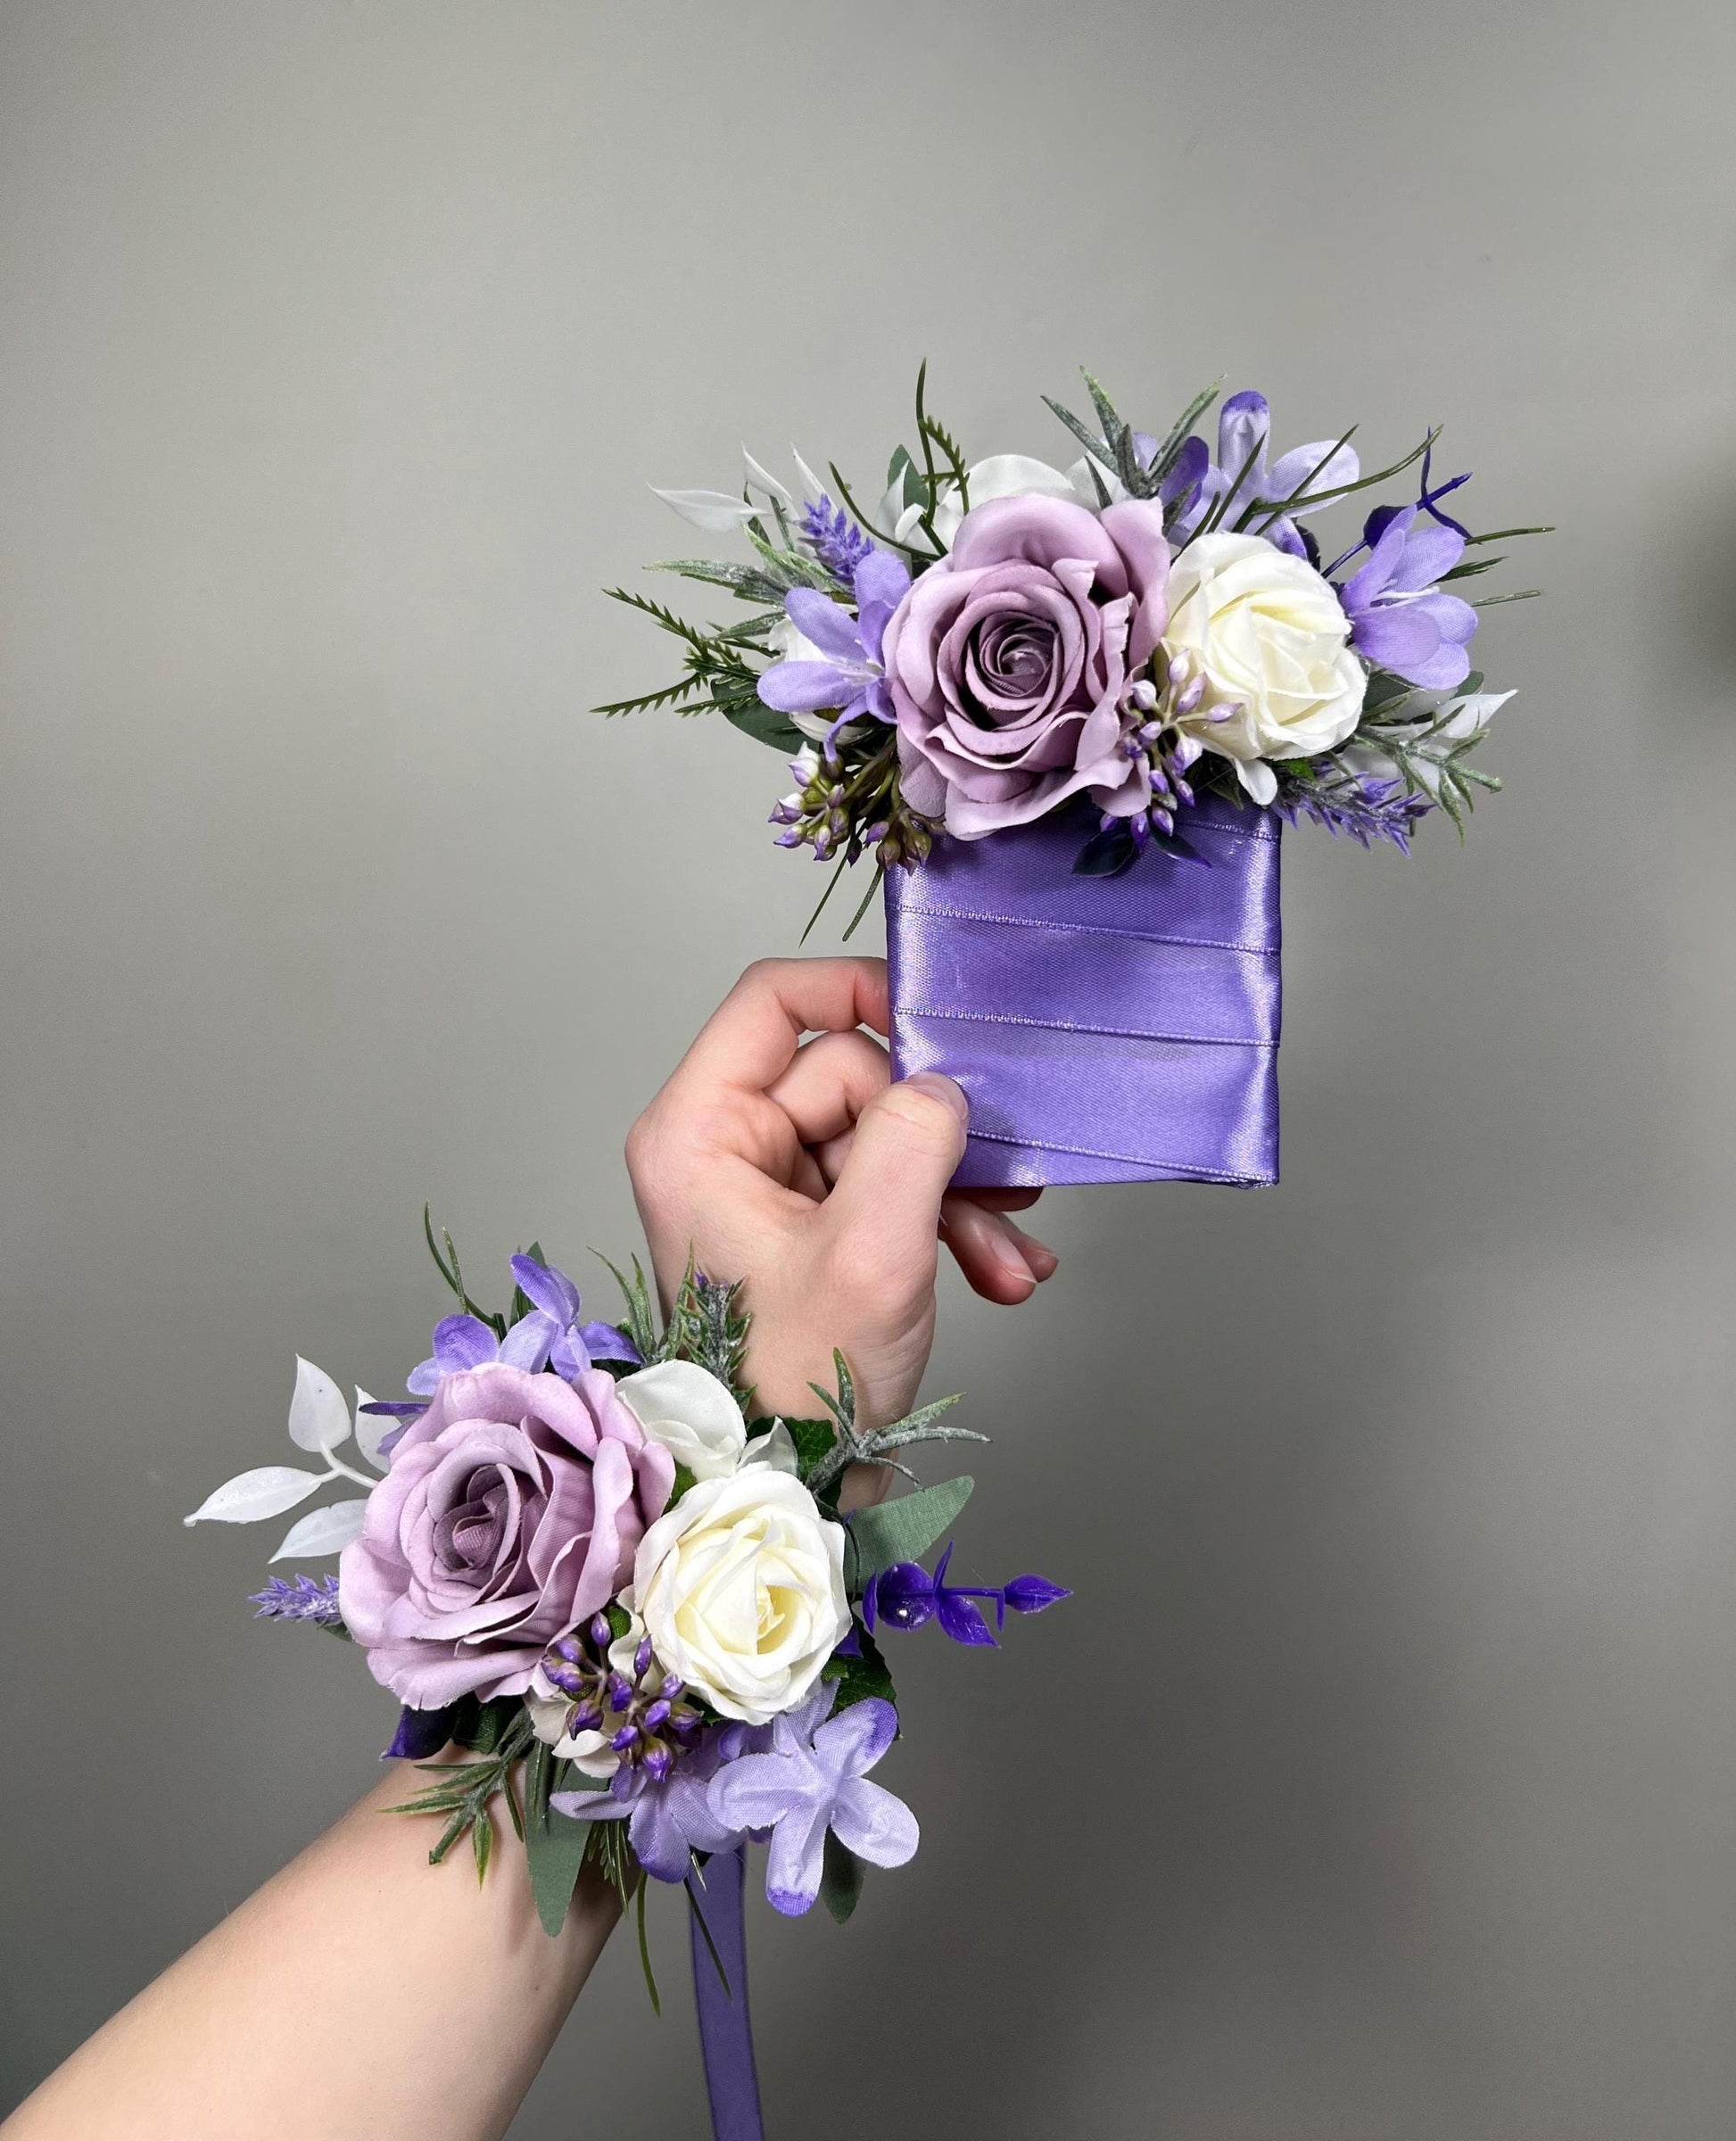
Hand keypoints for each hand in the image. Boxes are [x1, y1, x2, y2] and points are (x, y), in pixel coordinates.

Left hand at [626, 957, 1057, 1431]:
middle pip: (852, 1073)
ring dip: (955, 1188)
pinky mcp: (812, 1231)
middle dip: (933, 1133)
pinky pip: (893, 1186)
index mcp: (700, 1133)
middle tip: (994, 1185)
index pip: (773, 1001)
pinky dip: (947, 1221)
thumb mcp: (871, 1252)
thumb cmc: (791, 1390)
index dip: (858, 990)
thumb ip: (914, 1142)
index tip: (936, 1021)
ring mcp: (769, 1192)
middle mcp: (725, 1149)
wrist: (788, 1494)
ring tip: (1004, 1247)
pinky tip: (997, 1268)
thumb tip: (944, 1087)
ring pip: (885, 1134)